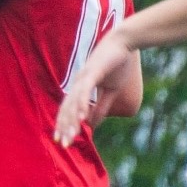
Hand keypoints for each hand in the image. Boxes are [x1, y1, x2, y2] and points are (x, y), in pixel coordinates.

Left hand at [54, 27, 133, 146]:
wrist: (124, 42)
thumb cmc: (117, 65)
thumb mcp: (110, 91)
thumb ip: (101, 107)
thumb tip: (93, 124)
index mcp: (80, 88)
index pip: (68, 110)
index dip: (64, 125)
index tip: (62, 141)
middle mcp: (78, 83)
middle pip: (67, 108)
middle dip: (65, 127)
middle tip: (64, 144)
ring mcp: (84, 77)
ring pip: (73, 101)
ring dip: (72, 119)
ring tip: (72, 135)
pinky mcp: (93, 71)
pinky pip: (85, 90)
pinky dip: (82, 103)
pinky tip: (82, 116)